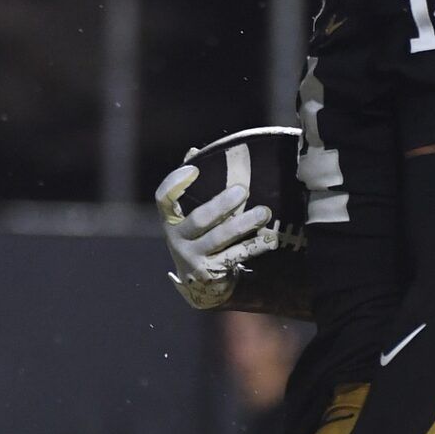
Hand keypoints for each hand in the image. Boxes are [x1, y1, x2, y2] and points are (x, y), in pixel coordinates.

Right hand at [155, 163, 276, 309]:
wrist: (200, 282)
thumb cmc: (198, 236)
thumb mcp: (190, 214)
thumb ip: (192, 187)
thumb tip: (194, 151)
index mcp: (171, 220)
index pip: (164, 199)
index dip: (175, 184)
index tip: (194, 169)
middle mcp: (178, 239)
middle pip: (199, 220)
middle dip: (221, 204)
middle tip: (243, 190)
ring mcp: (193, 258)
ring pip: (219, 239)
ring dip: (243, 224)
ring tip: (264, 212)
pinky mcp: (212, 273)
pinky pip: (236, 256)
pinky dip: (254, 246)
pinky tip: (270, 239)